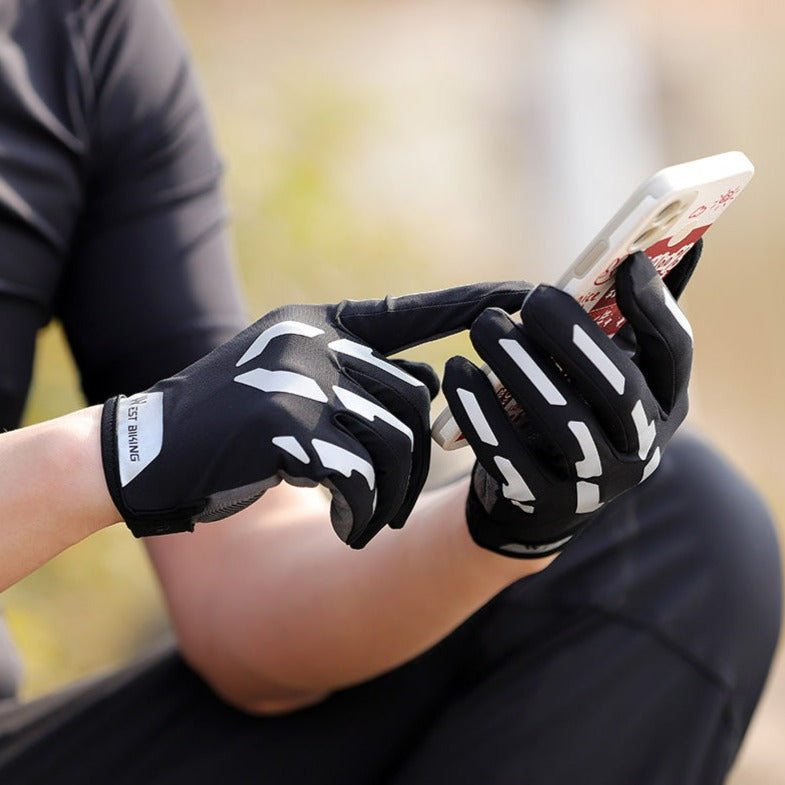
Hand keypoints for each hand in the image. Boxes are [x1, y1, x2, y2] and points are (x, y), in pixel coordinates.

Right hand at [101, 282, 529, 544]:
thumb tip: (432, 392)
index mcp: (322, 326)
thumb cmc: (229, 423)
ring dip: (394, 494)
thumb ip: (354, 373)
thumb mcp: (290, 377)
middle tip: (397, 497)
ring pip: (397, 440)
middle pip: (418, 399)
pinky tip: (348, 527)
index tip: (532, 294)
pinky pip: (360, 475)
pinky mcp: (282, 429)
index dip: (478, 303)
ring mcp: (299, 381)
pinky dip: (364, 512)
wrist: (145, 450)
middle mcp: (316, 342)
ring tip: (373, 520)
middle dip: (420, 457)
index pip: (416, 310)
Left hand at [442, 248, 698, 557]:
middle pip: (618, 391)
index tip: (628, 260)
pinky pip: (509, 455)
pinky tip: (458, 371)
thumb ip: (627, 314)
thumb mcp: (609, 365)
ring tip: (485, 326)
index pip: (674, 354)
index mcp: (664, 402)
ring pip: (563, 425)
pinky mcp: (542, 501)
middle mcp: (641, 449)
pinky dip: (479, 410)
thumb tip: (649, 245)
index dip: (656, 308)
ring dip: (520, 368)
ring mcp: (595, 483)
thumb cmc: (579, 405)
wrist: (544, 496)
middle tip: (533, 295)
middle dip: (574, 338)